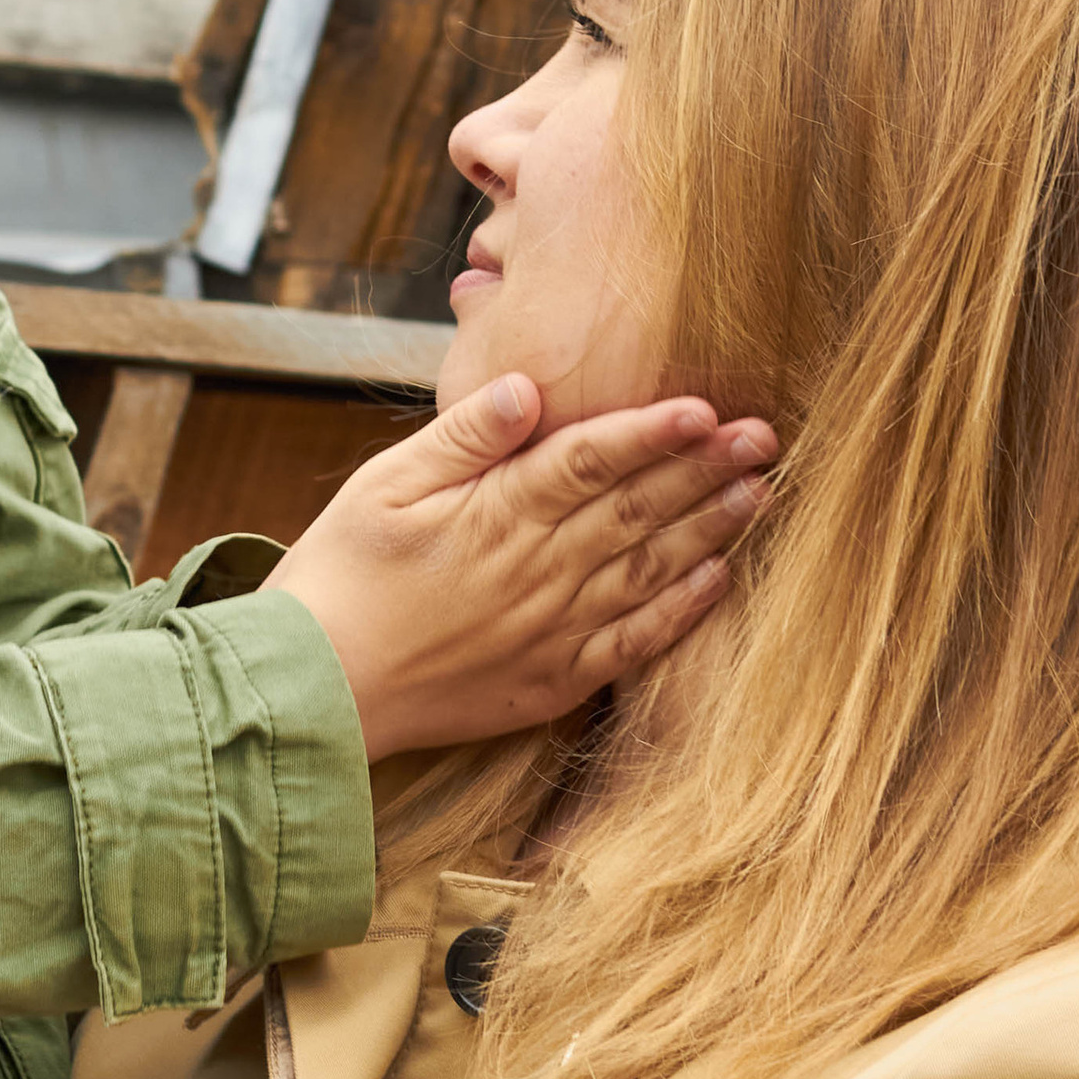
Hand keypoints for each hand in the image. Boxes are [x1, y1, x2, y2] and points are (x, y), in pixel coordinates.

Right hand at [264, 380, 772, 763]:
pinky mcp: (550, 681)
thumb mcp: (382, 487)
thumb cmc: (339, 577)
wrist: (315, 691)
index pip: (590, 460)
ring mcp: (549, 631)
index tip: (705, 406)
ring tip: (759, 493)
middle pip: (636, 509)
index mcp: (494, 514)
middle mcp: (535, 571)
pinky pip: (632, 644)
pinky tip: (716, 578)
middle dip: (705, 469)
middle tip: (764, 435)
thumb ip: (463, 436)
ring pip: (647, 570)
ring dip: (709, 529)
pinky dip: (679, 611)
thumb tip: (529, 387)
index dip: (652, 431)